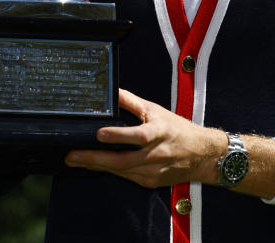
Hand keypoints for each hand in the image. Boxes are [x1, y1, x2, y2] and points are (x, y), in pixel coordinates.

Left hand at [64, 89, 225, 188]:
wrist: (202, 155)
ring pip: (120, 171)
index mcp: (159, 132)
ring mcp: (153, 171)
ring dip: (97, 165)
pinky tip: (94, 165)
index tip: (99, 134)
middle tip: (72, 156)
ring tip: (75, 160)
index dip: (118, 136)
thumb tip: (111, 91)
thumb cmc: (177, 129)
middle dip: (94, 159)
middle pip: (122, 160)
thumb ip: (132, 102)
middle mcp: (156, 154)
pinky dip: (109, 171)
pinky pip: (125, 177)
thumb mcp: (156, 110)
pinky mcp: (150, 182)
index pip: (137, 136)